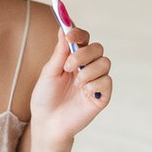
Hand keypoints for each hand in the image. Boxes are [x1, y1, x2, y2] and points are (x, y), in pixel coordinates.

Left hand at [30, 27, 111, 144]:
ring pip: (104, 62)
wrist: (47, 123)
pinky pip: (106, 81)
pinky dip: (94, 84)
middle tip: (68, 66)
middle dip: (83, 53)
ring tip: (76, 83)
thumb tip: (64, 28)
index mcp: (73, 58)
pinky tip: (84, 93)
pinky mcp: (101, 96)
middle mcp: (86, 67)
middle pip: (97, 48)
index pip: (83, 39)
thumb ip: (59, 51)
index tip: (70, 35)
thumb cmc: (45, 97)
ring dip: (88, 70)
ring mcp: (95, 81)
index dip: (79, 33)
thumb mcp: (49, 72)